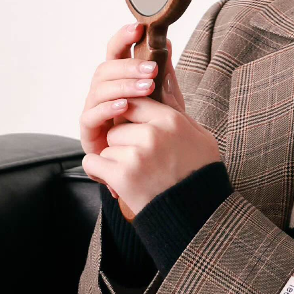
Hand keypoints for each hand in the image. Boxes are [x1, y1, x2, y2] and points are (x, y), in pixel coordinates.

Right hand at [79, 20, 187, 159]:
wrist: (148, 166)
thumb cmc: (152, 130)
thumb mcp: (164, 99)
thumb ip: (163, 73)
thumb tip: (167, 41)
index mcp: (118, 79)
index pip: (115, 52)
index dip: (123, 38)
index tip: (138, 28)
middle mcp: (103, 91)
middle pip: (106, 68)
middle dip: (129, 66)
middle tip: (153, 68)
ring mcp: (94, 109)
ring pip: (99, 89)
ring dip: (124, 85)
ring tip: (147, 87)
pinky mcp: (89, 131)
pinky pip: (92, 115)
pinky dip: (108, 108)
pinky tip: (125, 106)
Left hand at [82, 92, 222, 214]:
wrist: (199, 214)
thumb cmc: (200, 173)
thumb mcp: (198, 134)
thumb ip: (177, 108)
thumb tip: (164, 78)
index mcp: (170, 120)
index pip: (135, 103)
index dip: (131, 118)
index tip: (133, 130)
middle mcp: (152, 133)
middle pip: (118, 127)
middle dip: (122, 142)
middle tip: (135, 158)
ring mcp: (136, 155)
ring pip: (107, 146)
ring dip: (113, 160)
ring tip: (132, 174)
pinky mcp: (123, 176)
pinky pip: (94, 163)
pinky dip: (99, 173)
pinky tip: (113, 180)